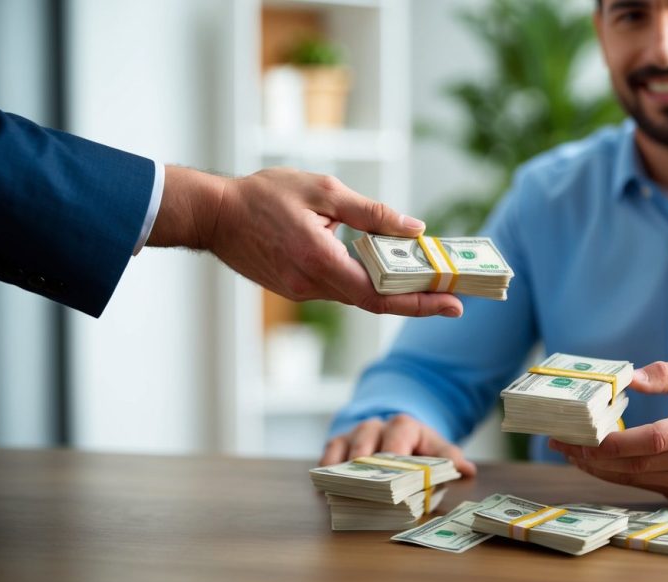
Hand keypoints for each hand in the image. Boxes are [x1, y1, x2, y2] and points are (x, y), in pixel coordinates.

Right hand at [150, 166, 463, 317]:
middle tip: (455, 297)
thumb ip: (371, 213)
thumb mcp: (324, 191)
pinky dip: (368, 282)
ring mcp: (303, 291)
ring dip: (394, 291)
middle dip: (419, 301)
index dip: (420, 303)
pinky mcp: (297, 288)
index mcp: (321, 261)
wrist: (213, 214)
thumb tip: (413, 228)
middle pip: (376, 302)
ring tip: (429, 277)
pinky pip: (340, 288)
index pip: (381, 295)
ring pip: (358, 296)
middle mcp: (313, 285)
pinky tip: (386, 269)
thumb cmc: (263, 196)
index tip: (453, 304)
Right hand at [320, 414, 476, 476]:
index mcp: (404, 425)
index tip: (397, 473)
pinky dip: (328, 468)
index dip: (396, 455)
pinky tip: (328, 485)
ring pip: (346, 445)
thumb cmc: (416, 446)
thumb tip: (468, 469)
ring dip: (346, 467)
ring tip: (347, 486)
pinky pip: (329, 453)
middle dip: (367, 461)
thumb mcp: (435, 448)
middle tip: (368, 481)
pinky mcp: (338, 444)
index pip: (399, 437)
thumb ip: (448, 458)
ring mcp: (355, 435)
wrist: (394, 432)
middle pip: (368, 440)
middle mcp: (376, 426)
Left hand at [549, 362, 667, 500]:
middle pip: (639, 464)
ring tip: (570, 452)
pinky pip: (643, 485)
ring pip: (637, 480)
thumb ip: (666, 374)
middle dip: (595, 457)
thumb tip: (629, 378)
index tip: (585, 434)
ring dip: (599, 469)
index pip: (654, 439)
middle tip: (563, 443)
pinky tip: (594, 462)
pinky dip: (615, 475)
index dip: (616, 442)